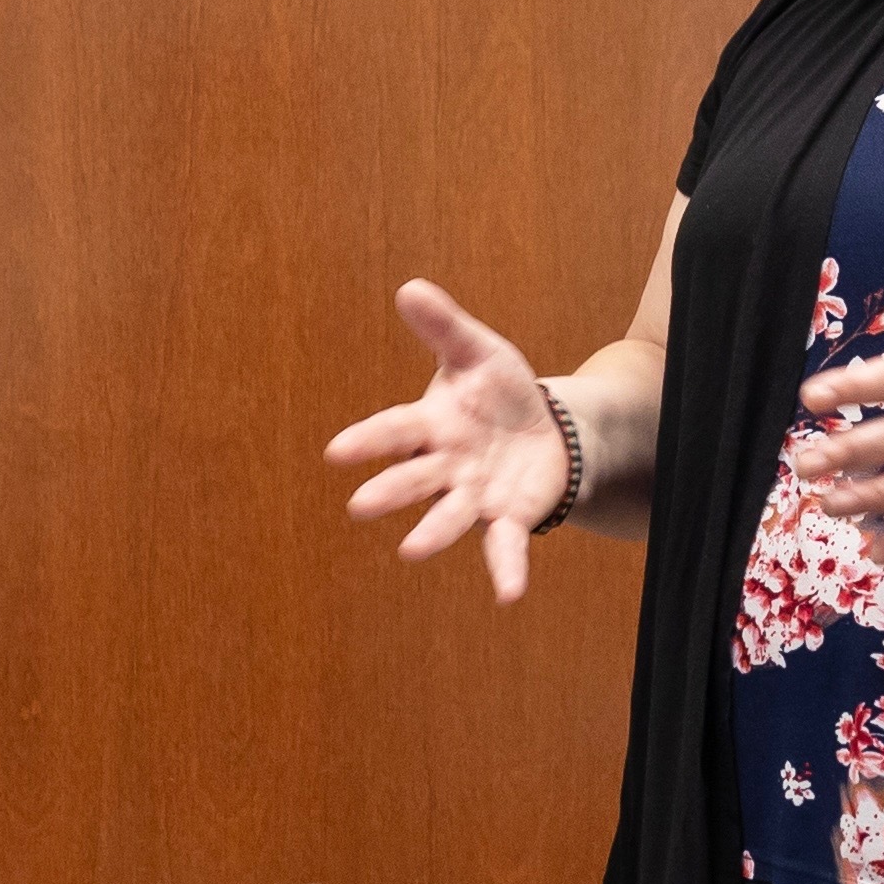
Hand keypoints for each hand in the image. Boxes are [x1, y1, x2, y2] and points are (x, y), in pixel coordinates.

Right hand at [323, 279, 571, 605]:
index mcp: (432, 426)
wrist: (546, 432)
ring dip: (432, 533)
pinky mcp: (509, 517)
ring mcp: (475, 495)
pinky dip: (507, 569)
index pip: (395, 430)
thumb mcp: (477, 352)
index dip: (368, 441)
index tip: (336, 451)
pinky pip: (506, 545)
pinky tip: (508, 595)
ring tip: (412, 550)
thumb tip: (409, 288)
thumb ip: (444, 326)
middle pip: (415, 478)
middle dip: (390, 490)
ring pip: (449, 516)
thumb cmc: (499, 393)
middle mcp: (446, 466)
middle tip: (360, 505)